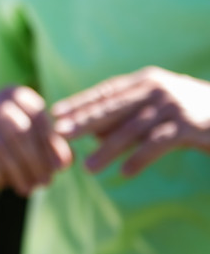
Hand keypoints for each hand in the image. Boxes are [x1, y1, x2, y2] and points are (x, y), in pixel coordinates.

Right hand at [0, 84, 70, 193]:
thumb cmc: (12, 147)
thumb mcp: (36, 144)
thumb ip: (54, 149)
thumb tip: (63, 162)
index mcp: (14, 94)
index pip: (37, 117)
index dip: (50, 145)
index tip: (59, 168)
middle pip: (18, 131)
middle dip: (35, 160)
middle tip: (45, 183)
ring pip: (0, 146)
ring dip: (19, 172)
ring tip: (29, 188)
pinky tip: (3, 182)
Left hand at [53, 67, 209, 177]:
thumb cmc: (195, 113)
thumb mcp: (160, 109)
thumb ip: (129, 117)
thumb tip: (94, 134)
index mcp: (147, 80)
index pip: (107, 91)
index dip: (81, 102)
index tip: (56, 113)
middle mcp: (157, 89)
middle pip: (113, 107)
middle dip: (85, 121)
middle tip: (60, 134)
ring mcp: (173, 106)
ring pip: (132, 129)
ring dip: (108, 150)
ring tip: (89, 167)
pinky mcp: (189, 126)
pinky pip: (158, 145)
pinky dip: (140, 159)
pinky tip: (125, 173)